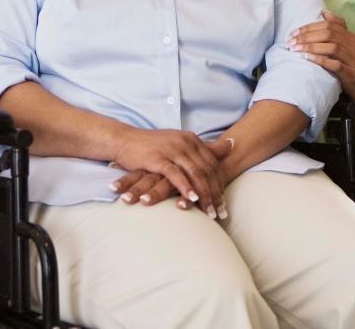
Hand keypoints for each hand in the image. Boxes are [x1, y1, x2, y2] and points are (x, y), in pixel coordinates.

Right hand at [112, 131, 233, 218]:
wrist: (124, 140)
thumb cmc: (151, 146)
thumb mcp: (178, 145)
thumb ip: (201, 149)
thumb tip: (230, 145)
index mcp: (192, 140)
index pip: (213, 164)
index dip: (220, 184)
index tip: (223, 204)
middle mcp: (186, 143)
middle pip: (207, 170)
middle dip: (215, 194)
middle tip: (220, 213)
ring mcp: (173, 149)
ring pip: (195, 173)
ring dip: (204, 194)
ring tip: (209, 212)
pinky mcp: (158, 158)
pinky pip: (176, 174)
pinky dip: (185, 187)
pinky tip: (192, 200)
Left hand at [290, 11, 354, 108]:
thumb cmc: (353, 68)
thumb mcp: (348, 48)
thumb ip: (338, 31)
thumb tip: (325, 13)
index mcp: (352, 38)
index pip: (330, 26)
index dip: (310, 27)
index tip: (294, 33)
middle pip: (329, 34)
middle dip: (307, 36)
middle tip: (291, 41)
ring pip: (332, 47)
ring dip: (311, 47)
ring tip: (296, 49)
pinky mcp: (352, 75)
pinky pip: (335, 65)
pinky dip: (320, 60)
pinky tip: (308, 59)